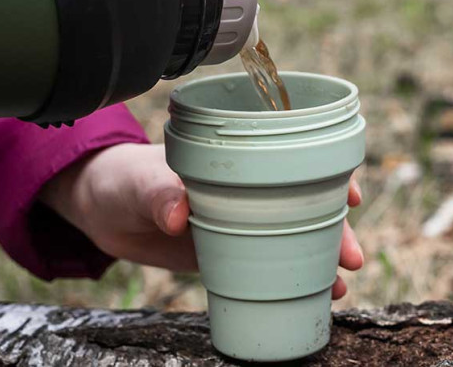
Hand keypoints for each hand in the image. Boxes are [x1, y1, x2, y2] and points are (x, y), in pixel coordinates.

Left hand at [40, 143, 363, 298]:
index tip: (349, 193)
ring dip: (322, 258)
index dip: (330, 173)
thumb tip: (180, 215)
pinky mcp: (228, 251)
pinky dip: (293, 279)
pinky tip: (313, 296)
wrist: (101, 210)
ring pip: (296, 236)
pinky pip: (269, 264)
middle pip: (307, 204)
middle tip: (351, 257)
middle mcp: (250, 186)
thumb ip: (159, 193)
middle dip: (336, 229)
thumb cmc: (124, 177)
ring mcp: (242, 220)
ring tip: (339, 286)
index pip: (297, 158)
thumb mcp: (140, 179)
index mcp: (239, 156)